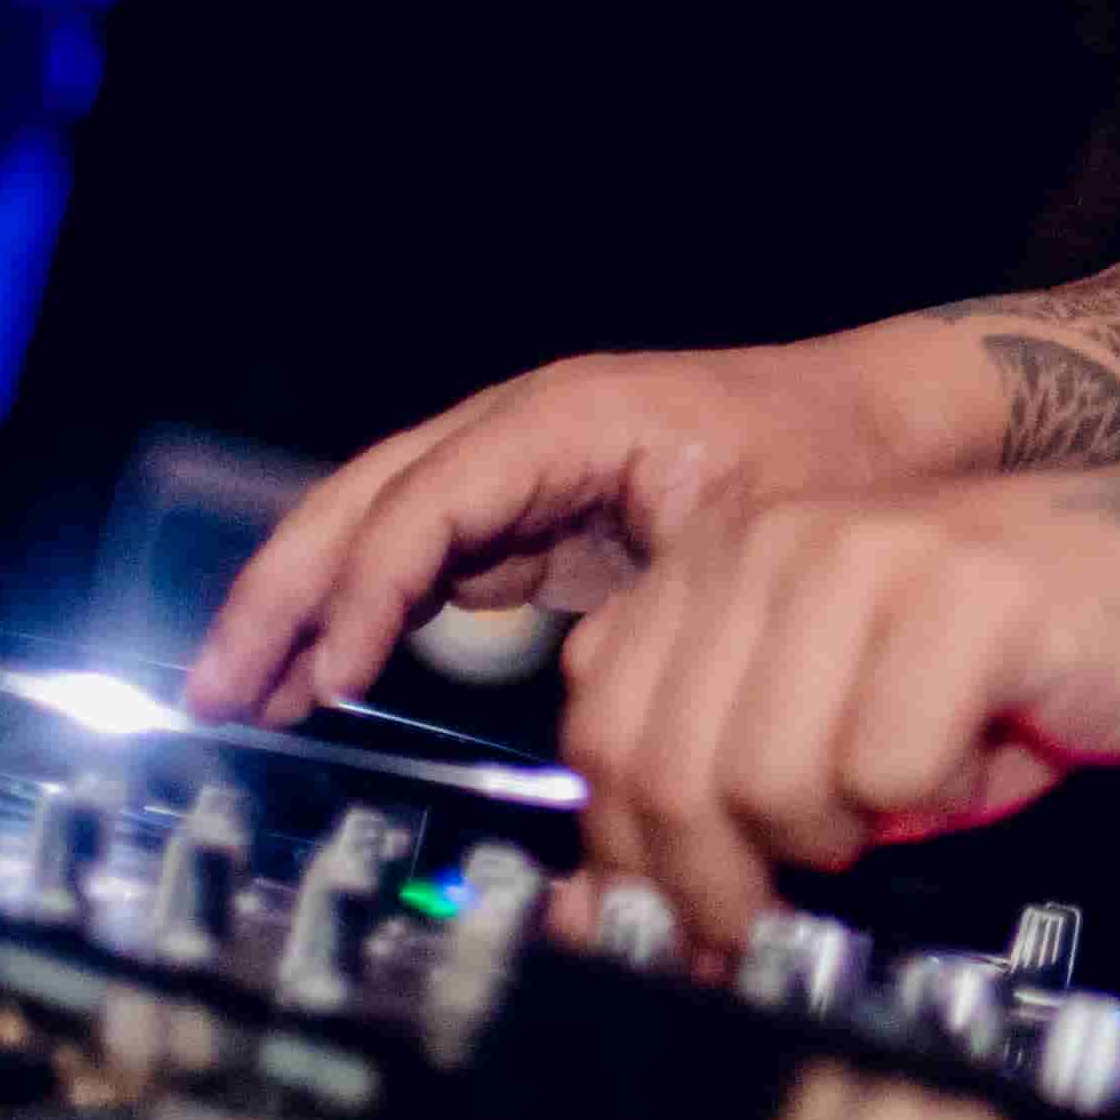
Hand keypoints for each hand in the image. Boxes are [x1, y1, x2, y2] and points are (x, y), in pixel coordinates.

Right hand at [187, 341, 918, 724]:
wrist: (906, 414)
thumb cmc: (840, 460)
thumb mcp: (752, 538)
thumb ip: (661, 617)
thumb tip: (585, 704)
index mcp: (571, 415)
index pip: (429, 501)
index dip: (369, 592)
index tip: (325, 678)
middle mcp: (529, 424)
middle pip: (368, 496)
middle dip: (284, 590)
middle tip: (212, 685)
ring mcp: (527, 462)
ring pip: (379, 519)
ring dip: (306, 600)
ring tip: (238, 689)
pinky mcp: (540, 506)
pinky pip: (426, 549)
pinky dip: (367, 606)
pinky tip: (326, 675)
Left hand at [557, 467, 1119, 960]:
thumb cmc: (998, 673)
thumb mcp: (824, 725)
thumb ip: (709, 793)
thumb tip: (593, 922)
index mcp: (719, 557)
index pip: (599, 734)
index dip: (630, 862)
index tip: (680, 926)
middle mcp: (773, 536)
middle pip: (668, 771)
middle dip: (717, 889)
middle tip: (777, 927)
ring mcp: (866, 555)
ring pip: (767, 780)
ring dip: (837, 839)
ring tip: (897, 802)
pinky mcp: (963, 593)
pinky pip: (890, 770)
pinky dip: (935, 801)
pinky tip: (974, 751)